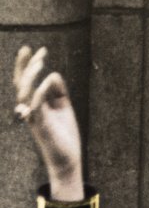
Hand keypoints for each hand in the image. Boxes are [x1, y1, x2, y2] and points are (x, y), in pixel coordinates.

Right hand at [13, 46, 83, 194]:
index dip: (28, 65)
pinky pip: (36, 108)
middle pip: (21, 84)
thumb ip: (59, 92)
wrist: (67, 158)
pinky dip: (39, 94)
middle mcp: (29, 109)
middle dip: (27, 66)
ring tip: (41, 63)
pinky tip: (46, 81)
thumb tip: (54, 74)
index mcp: (34, 103)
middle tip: (37, 51)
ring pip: (24, 93)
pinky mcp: (42, 127)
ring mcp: (34, 118)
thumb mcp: (64, 108)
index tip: (36, 49)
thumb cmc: (64, 134)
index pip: (26, 81)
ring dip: (31, 77)